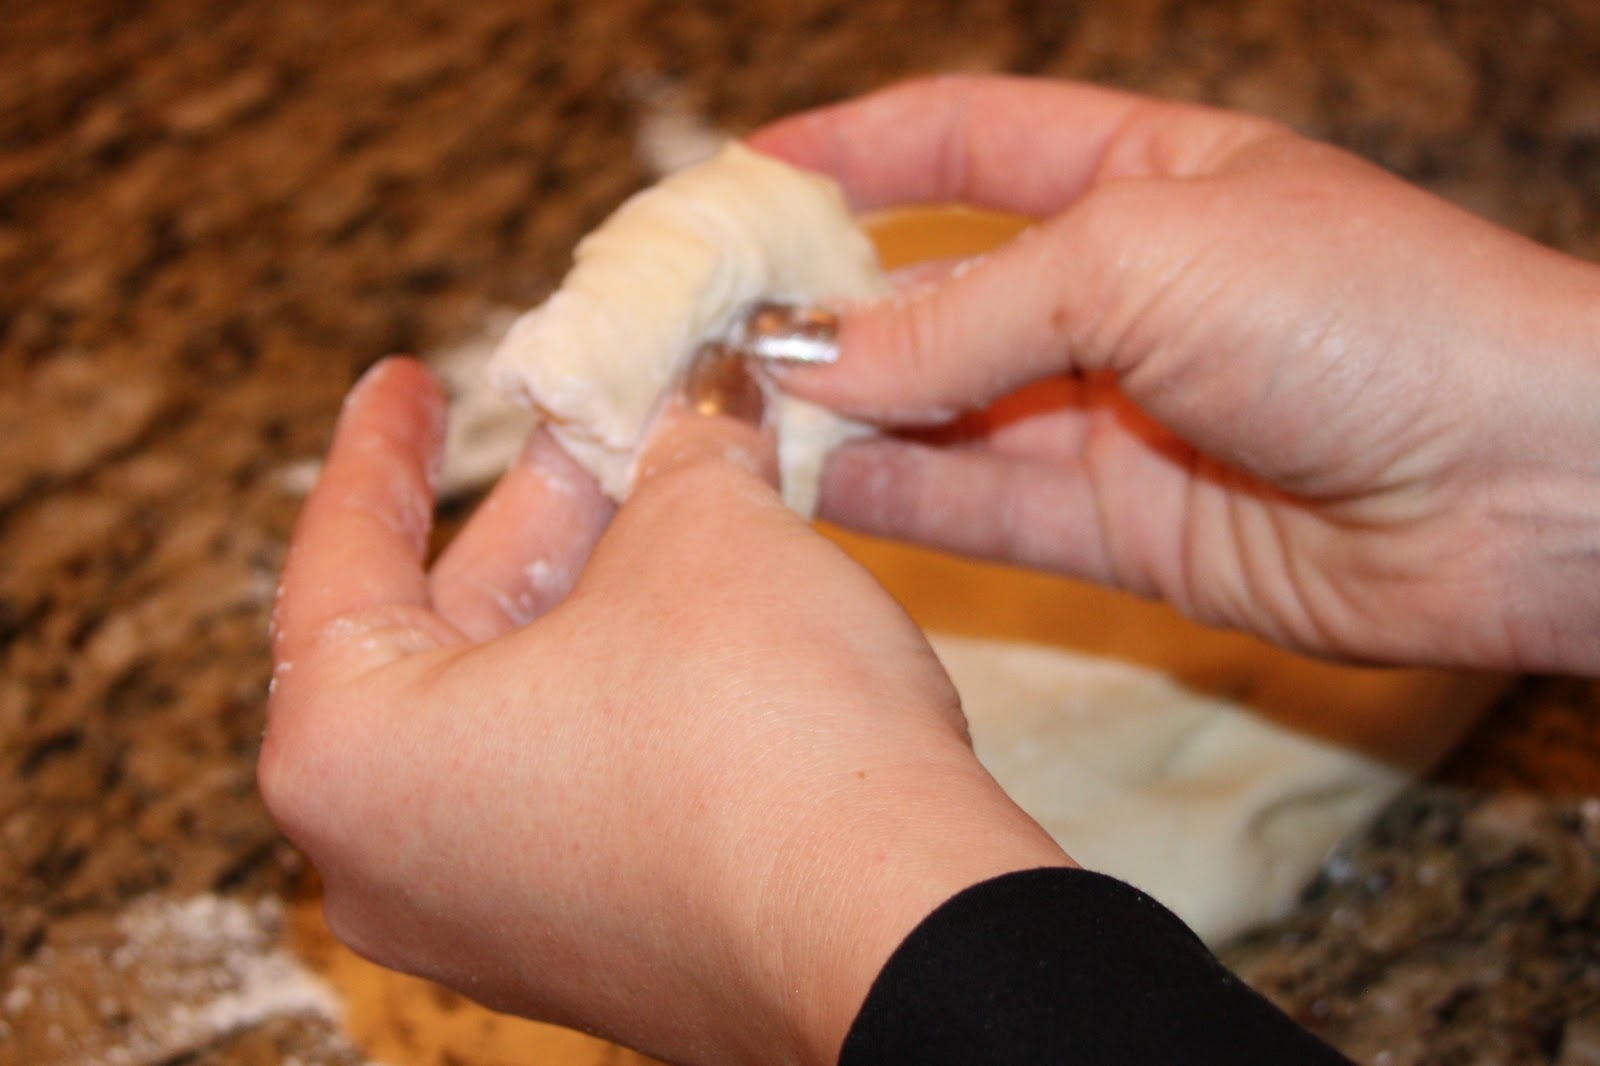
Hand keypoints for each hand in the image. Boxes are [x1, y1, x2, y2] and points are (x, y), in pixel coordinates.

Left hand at [261, 358, 1069, 1065]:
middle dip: (536, 514)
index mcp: (352, 755)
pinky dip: (627, 681)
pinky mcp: (598, 944)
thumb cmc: (754, 733)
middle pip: (444, 635)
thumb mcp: (701, 532)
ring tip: (672, 494)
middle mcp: (395, 861)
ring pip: (522, 707)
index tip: (402, 381)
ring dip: (597, 590)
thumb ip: (676, 457)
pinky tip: (710, 605)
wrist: (895, 927)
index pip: (341, 559)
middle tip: (595, 421)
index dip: (385, 447)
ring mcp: (496, 919)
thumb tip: (702, 417)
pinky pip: (578, 779)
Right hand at [752, 75, 1599, 673]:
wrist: (1518, 487)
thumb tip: (810, 358)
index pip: (966, 143)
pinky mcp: (1126, 528)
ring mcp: (1120, 416)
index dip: (854, 149)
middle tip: (709, 331)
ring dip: (844, 413)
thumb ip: (965, 315)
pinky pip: (985, 509)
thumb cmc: (1359, 313)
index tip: (741, 175)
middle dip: (825, 307)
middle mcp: (1121, 294)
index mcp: (1142, 175)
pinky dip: (900, 500)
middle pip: (937, 290)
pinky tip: (814, 486)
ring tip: (732, 419)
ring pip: (946, 411)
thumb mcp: (1140, 258)